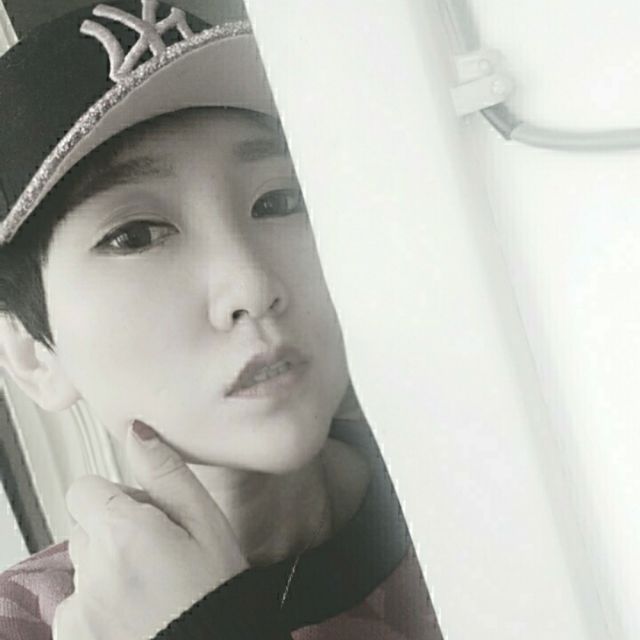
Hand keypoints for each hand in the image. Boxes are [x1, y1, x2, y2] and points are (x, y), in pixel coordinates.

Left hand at [52, 421, 248, 639]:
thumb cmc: (217, 592)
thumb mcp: (206, 523)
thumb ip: (167, 473)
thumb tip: (137, 431)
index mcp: (124, 532)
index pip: (84, 488)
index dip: (117, 496)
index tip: (147, 515)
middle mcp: (92, 567)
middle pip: (86, 525)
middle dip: (115, 529)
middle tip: (160, 550)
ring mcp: (79, 605)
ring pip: (84, 562)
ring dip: (108, 565)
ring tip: (153, 583)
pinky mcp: (74, 634)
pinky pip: (77, 601)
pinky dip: (99, 602)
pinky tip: (137, 610)